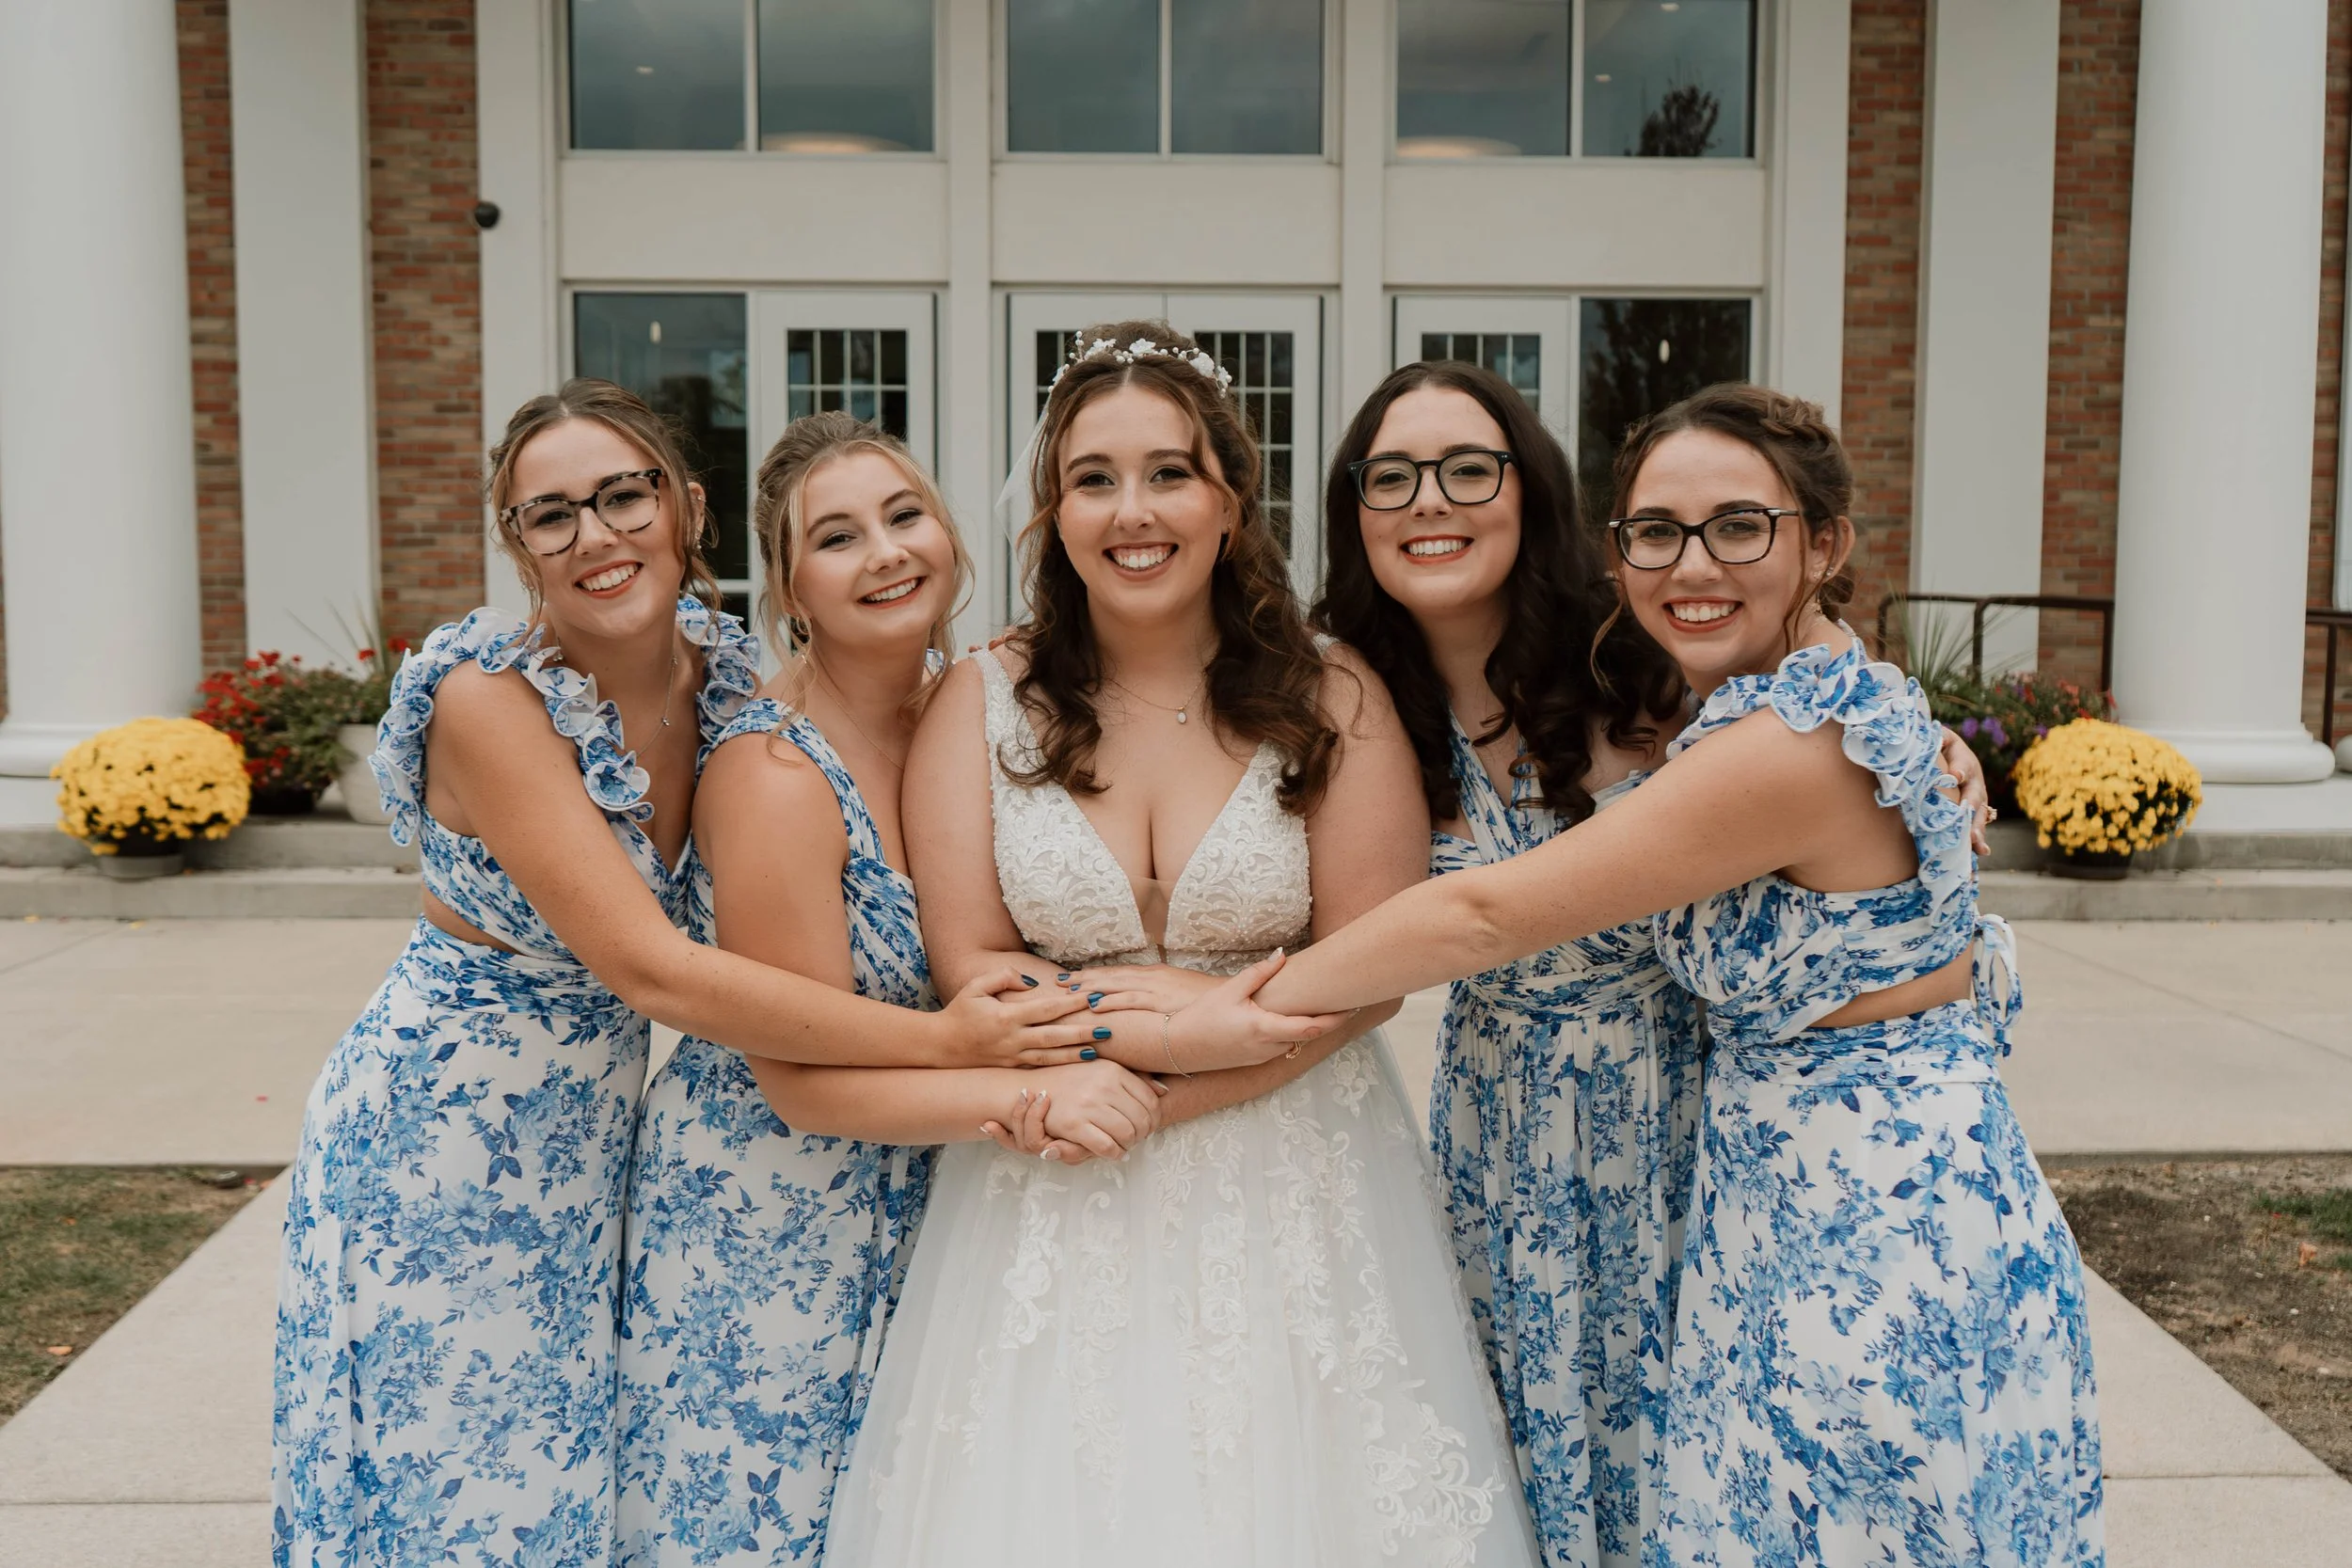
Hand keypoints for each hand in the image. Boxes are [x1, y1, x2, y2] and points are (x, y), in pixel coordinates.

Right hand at [937, 968, 1100, 1067]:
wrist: (940, 1046)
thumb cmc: (960, 1011)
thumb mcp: (976, 986)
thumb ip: (1004, 977)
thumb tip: (1033, 983)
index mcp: (1006, 1017)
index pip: (1046, 1009)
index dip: (1071, 1003)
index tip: (1092, 996)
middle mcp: (1012, 1039)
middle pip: (1054, 1036)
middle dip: (1082, 1033)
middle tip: (1107, 1029)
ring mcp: (1013, 1057)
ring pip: (1050, 1057)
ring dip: (1075, 1054)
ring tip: (1099, 1052)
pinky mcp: (1012, 1067)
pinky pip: (1040, 1067)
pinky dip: (1060, 1065)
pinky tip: (1076, 1063)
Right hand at [977, 1064, 1164, 1162]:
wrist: (1030, 1087)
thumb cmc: (1070, 1080)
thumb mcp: (1101, 1069)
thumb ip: (1132, 1078)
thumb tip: (1163, 1091)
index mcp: (1113, 1070)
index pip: (1150, 1100)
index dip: (1154, 1118)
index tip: (1149, 1125)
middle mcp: (1103, 1085)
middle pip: (1143, 1119)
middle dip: (1144, 1134)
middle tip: (1138, 1139)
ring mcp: (1088, 1104)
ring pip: (1128, 1134)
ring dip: (1130, 1145)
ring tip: (1126, 1145)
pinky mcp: (1074, 1124)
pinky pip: (1107, 1146)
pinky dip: (1114, 1154)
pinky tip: (1113, 1153)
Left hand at [1057, 962, 1220, 1015]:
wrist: (1232, 997)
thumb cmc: (1207, 1000)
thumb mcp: (1179, 992)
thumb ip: (1160, 996)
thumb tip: (1147, 1004)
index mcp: (1154, 974)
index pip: (1117, 973)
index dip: (1093, 975)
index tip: (1071, 978)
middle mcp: (1151, 977)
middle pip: (1109, 976)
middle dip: (1083, 979)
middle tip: (1058, 982)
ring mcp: (1155, 988)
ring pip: (1115, 986)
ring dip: (1089, 988)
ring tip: (1067, 992)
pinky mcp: (1162, 1001)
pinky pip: (1131, 1001)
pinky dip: (1112, 1001)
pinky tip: (1094, 1006)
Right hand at [1090, 950, 1351, 1074]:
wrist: (1178, 1048)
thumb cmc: (1202, 1016)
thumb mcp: (1230, 991)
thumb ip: (1259, 974)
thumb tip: (1282, 956)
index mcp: (1264, 1028)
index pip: (1311, 1027)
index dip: (1335, 1018)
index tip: (1352, 1006)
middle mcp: (1268, 1047)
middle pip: (1309, 1035)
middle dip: (1327, 1020)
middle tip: (1346, 1000)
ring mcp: (1263, 1057)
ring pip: (1296, 1042)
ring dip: (1310, 1028)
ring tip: (1325, 1006)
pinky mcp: (1256, 1061)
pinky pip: (1282, 1047)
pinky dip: (1293, 1034)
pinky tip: (1296, 1019)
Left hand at [1936, 726, 1994, 855]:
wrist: (1955, 759)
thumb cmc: (1943, 749)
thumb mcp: (1941, 738)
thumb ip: (1938, 737)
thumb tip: (1932, 737)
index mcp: (1965, 762)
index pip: (1963, 764)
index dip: (1960, 768)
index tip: (1956, 775)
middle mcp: (1974, 782)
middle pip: (1975, 794)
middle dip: (1971, 805)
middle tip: (1966, 812)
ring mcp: (1977, 800)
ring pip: (1979, 814)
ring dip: (1977, 827)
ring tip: (1975, 841)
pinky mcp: (1974, 813)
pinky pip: (1977, 826)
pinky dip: (1979, 840)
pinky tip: (1981, 853)